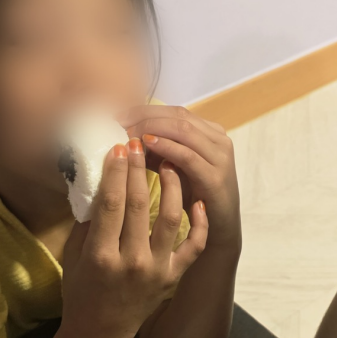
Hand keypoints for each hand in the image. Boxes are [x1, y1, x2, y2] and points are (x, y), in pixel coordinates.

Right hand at [60, 138, 207, 337]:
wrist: (100, 333)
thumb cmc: (81, 290)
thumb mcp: (74, 255)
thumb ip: (87, 220)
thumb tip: (98, 177)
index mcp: (100, 256)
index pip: (111, 203)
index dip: (116, 171)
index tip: (119, 145)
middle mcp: (131, 262)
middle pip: (138, 204)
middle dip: (140, 168)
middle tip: (140, 142)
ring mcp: (156, 270)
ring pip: (171, 218)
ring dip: (172, 186)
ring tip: (169, 162)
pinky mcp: (174, 276)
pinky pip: (193, 246)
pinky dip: (198, 223)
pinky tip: (196, 200)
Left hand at [120, 105, 240, 253]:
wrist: (219, 226)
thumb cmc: (193, 195)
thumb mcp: (171, 167)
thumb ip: (155, 151)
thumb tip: (124, 138)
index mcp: (209, 132)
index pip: (174, 111)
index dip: (143, 110)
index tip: (116, 116)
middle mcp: (218, 139)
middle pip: (178, 115)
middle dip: (144, 116)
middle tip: (118, 123)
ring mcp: (220, 156)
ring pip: (183, 130)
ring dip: (152, 128)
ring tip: (128, 133)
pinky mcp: (216, 177)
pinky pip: (188, 156)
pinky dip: (166, 147)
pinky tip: (147, 145)